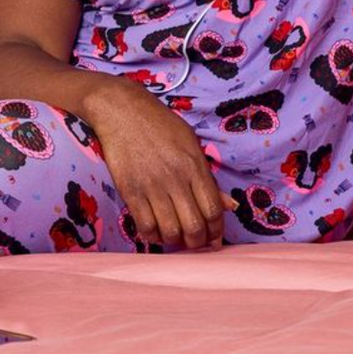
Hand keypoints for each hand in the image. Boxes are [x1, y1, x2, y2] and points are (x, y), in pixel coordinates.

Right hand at [82, 78, 236, 251]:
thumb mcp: (192, 145)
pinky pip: (144, 225)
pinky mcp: (130, 191)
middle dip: (198, 242)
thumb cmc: (161, 126)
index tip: (214, 238)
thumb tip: (229, 206)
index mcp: (195, 167)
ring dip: (175, 241)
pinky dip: (152, 235)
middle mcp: (176, 179)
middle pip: (194, 226)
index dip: (216, 231)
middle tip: (195, 242)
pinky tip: (156, 231)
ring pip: (169, 230)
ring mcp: (152, 186)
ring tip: (176, 238)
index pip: (213, 210)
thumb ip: (209, 179)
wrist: (123, 111)